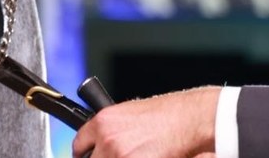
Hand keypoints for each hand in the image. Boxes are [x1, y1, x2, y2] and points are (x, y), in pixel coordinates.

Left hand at [72, 86, 219, 157]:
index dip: (84, 154)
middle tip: (113, 156)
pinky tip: (147, 155)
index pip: (79, 145)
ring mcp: (120, 155)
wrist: (189, 120)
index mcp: (103, 121)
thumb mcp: (131, 114)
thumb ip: (112, 129)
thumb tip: (104, 143)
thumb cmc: (168, 115)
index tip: (86, 156)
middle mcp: (108, 139)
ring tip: (136, 153)